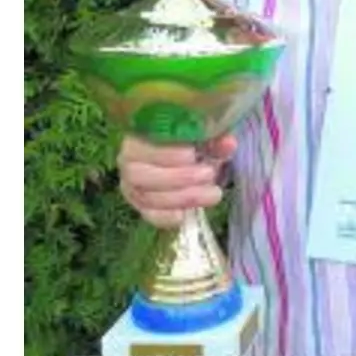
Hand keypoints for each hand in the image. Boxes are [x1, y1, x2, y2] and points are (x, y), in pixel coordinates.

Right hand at [116, 133, 237, 228]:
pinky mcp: (142, 207)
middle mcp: (128, 162)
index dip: (165, 153)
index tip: (192, 154)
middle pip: (140, 174)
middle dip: (177, 177)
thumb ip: (215, 140)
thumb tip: (227, 143)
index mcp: (138, 137)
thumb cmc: (195, 144)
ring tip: (212, 193)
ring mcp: (132, 187)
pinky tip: (185, 215)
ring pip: (147, 196)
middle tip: (208, 174)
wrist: (193, 161)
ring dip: (181, 197)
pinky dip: (166, 218)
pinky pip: (149, 216)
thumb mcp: (206, 138)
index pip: (141, 145)